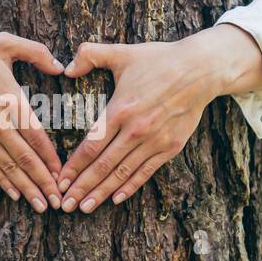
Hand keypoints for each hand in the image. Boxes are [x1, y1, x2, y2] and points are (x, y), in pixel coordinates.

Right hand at [0, 25, 65, 210]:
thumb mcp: (4, 42)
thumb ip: (36, 52)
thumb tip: (60, 66)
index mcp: (9, 99)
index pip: (36, 136)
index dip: (51, 158)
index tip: (64, 174)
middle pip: (25, 158)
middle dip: (43, 182)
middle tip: (58, 202)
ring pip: (7, 167)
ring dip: (26, 188)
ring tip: (41, 206)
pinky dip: (3, 181)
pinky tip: (15, 194)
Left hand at [58, 25, 261, 211]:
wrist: (201, 70)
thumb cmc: (160, 59)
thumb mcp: (122, 52)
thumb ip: (90, 55)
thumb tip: (65, 67)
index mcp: (120, 109)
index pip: (91, 146)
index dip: (73, 167)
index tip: (60, 181)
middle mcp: (135, 130)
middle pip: (103, 166)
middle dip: (81, 188)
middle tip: (64, 205)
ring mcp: (154, 141)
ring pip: (122, 173)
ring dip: (102, 193)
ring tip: (84, 208)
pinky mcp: (170, 147)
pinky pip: (146, 172)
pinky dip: (130, 187)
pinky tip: (115, 199)